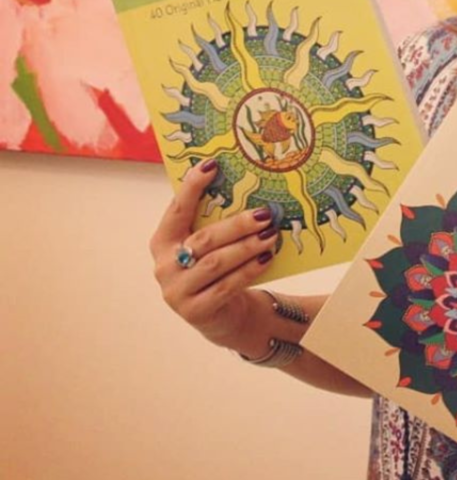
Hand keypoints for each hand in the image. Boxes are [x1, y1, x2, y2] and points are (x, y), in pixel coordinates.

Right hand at [150, 159, 279, 347]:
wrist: (222, 315)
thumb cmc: (216, 269)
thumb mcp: (210, 245)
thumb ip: (214, 221)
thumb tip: (244, 184)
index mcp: (163, 241)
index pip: (176, 210)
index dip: (191, 187)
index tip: (211, 165)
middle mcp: (164, 266)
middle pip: (204, 239)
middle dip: (237, 225)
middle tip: (264, 214)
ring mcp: (176, 292)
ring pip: (216, 263)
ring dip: (247, 247)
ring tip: (271, 235)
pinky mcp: (195, 311)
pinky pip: (227, 285)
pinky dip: (249, 270)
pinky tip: (267, 258)